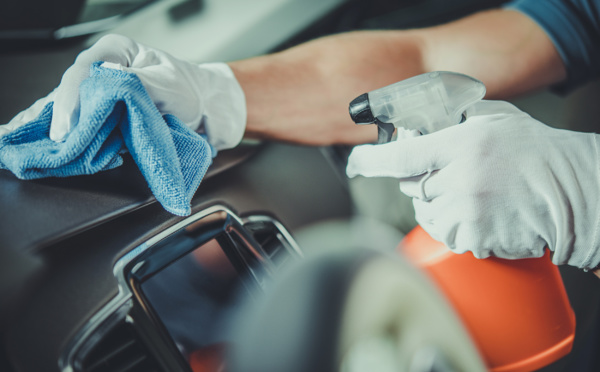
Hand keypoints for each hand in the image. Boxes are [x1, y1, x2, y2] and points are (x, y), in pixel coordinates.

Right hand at [3, 34, 245, 149]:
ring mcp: (106, 99)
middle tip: (59, 143)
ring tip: (54, 149)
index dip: (71, 99)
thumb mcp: (164, 83)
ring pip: (78, 114)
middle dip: (64, 119)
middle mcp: (105, 73)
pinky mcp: (111, 120)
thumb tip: (105, 89)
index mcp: (115, 52)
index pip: (83, 72)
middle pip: (74, 95)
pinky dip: (81, 142)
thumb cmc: (191, 91)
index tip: (68, 126)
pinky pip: (89, 130)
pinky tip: (67, 151)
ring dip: (69, 133)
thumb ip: (134, 84)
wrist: (210, 112)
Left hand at [347, 100, 599, 269]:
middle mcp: (460, 178)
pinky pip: (446, 234)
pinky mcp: (474, 238)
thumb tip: (423, 123)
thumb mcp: (496, 119)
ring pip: (426, 213)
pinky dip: (455, 226)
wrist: (572, 191)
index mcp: (462, 144)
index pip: (401, 156)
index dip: (372, 160)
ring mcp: (467, 211)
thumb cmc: (535, 152)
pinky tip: (479, 212)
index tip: (356, 162)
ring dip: (438, 206)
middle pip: (413, 187)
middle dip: (423, 181)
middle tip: (451, 175)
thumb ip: (457, 119)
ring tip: (470, 194)